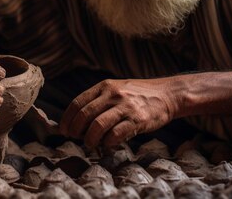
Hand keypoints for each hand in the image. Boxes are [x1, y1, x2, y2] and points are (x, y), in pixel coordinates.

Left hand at [59, 79, 176, 147]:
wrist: (167, 94)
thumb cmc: (138, 95)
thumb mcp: (116, 90)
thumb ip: (98, 101)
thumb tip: (76, 121)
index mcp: (104, 86)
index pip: (78, 103)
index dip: (67, 119)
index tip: (64, 130)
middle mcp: (113, 94)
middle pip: (85, 115)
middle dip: (76, 131)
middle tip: (76, 139)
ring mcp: (125, 106)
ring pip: (97, 125)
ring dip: (90, 139)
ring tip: (90, 144)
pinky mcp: (137, 120)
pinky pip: (116, 134)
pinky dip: (108, 143)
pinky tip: (108, 145)